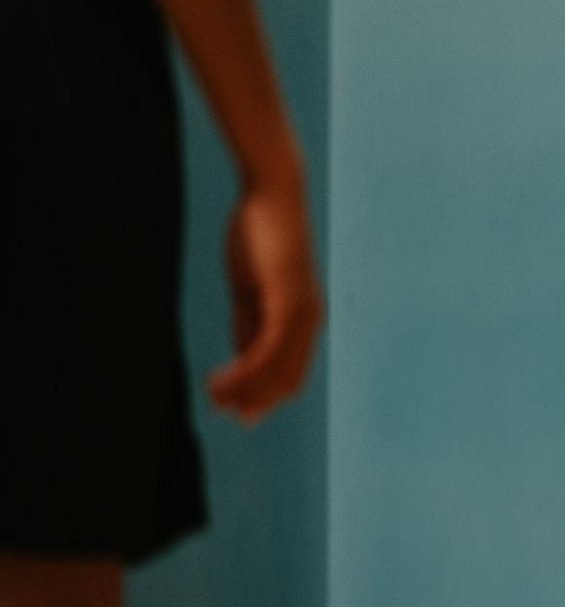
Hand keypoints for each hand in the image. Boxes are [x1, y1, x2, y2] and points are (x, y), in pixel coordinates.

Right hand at [207, 186, 322, 423]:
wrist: (270, 196)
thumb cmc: (258, 237)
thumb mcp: (250, 292)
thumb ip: (249, 326)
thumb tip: (241, 361)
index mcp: (303, 320)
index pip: (289, 375)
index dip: (263, 397)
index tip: (232, 410)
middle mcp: (311, 322)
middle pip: (285, 382)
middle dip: (253, 401)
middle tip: (219, 411)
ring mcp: (303, 314)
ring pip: (275, 372)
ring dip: (243, 391)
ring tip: (212, 397)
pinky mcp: (289, 302)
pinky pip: (267, 351)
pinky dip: (244, 372)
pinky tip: (219, 379)